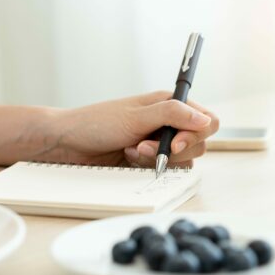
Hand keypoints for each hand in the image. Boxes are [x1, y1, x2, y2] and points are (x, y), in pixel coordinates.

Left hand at [47, 91, 218, 166]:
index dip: (196, 134)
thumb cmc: (96, 122)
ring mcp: (158, 143)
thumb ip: (172, 115)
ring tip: (132, 152)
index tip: (175, 142)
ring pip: (182, 160)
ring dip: (158, 159)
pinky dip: (148, 167)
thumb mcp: (135, 116)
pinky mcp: (147, 161)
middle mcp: (167, 123)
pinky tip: (127, 159)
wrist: (68, 142)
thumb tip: (204, 119)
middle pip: (197, 143)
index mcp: (169, 104)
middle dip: (172, 149)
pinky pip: (164, 170)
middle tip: (144, 147)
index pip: (205, 120)